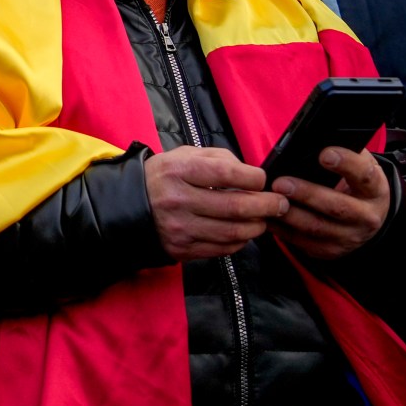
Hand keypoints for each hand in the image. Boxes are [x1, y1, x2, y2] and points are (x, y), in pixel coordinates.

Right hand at [144, 145, 288, 260]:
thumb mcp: (183, 155)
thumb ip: (218, 159)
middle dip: (267, 206)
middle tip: (280, 204)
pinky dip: (240, 241)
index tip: (262, 180)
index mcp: (179, 171)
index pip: (228, 174)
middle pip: (236, 207)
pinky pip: (222, 249)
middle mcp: (178, 200)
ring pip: (234, 232)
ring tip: (264, 219)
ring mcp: (180, 227)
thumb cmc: (163, 177)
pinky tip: (243, 232)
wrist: (125, 206)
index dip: (254, 178)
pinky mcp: (182, 249)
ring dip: (257, 226)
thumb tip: (250, 175)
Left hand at [270, 146, 391, 260]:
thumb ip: (344, 155)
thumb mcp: (359, 168)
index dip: (346, 164)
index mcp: (375, 190)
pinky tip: (267, 217)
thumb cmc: (355, 185)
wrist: (367, 218)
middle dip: (307, 194)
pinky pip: (303, 241)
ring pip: (316, 227)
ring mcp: (350, 237)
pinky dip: (282, 229)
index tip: (324, 154)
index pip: (364, 175)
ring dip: (289, 214)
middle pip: (337, 206)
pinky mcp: (331, 250)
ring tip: (268, 200)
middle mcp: (367, 216)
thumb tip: (316, 137)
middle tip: (281, 182)